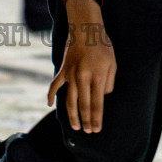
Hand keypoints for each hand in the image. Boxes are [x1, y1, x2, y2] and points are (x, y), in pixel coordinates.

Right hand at [47, 0, 115, 132]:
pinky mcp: (62, 70)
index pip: (97, 104)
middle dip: (86, 121)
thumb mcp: (113, 64)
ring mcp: (71, 75)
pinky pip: (54, 85)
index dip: (96, 119)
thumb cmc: (103, 46)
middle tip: (88, 132)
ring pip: (69, 100)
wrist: (86, 29)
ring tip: (75, 126)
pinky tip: (49, 105)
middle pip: (84, 106)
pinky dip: (50, 95)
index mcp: (97, 77)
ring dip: (72, 115)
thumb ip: (109, 83)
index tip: (96, 130)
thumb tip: (103, 97)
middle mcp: (83, 78)